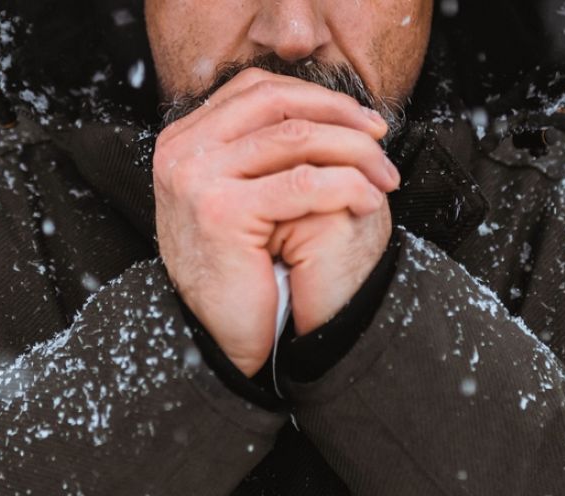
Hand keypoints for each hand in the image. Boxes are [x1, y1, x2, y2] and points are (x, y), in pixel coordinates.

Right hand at [153, 67, 398, 376]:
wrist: (216, 337)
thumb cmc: (237, 272)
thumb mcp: (238, 197)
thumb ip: (256, 152)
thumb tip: (319, 110)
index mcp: (183, 140)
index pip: (258, 89)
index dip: (317, 96)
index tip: (359, 120)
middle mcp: (180, 152)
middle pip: (276, 102)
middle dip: (340, 115)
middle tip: (380, 138)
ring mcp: (195, 178)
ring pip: (295, 139)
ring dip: (353, 152)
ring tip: (384, 176)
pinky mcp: (221, 212)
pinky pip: (301, 184)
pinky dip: (345, 186)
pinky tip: (368, 201)